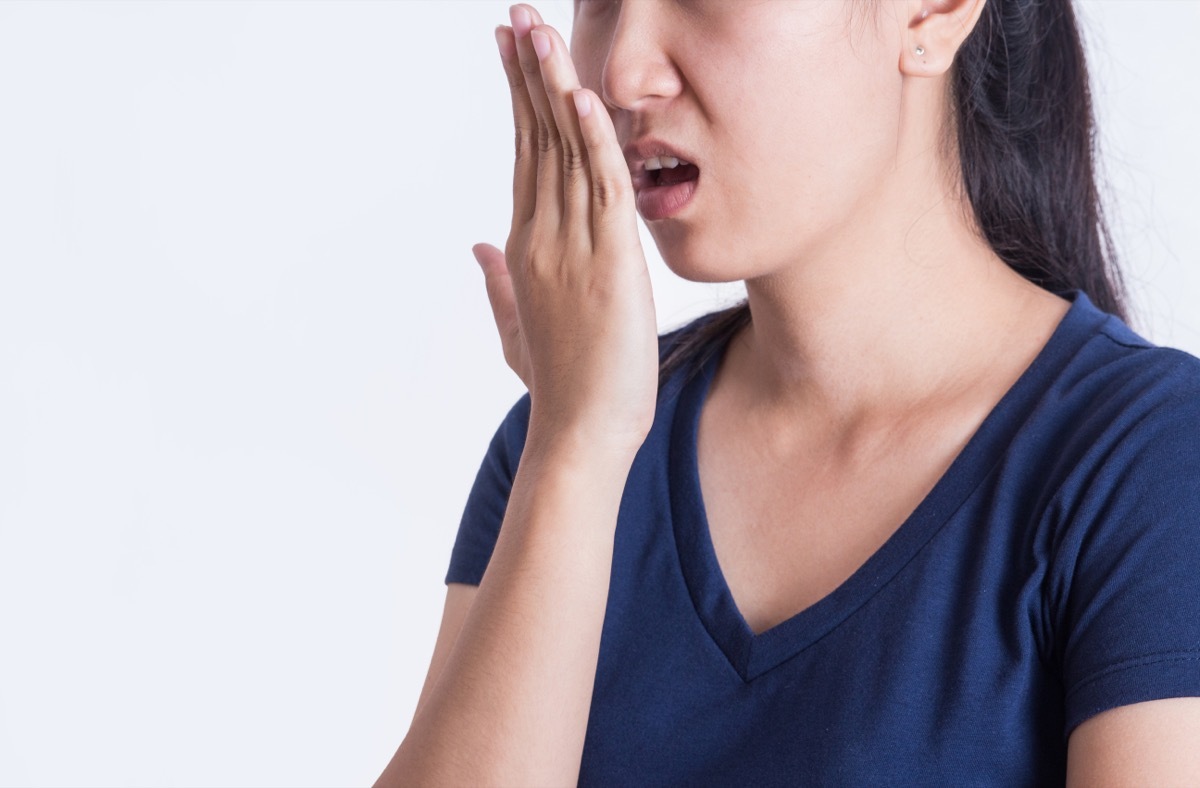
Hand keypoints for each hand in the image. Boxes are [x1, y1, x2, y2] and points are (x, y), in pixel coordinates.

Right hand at [473, 4, 658, 452]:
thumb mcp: (519, 328)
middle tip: (517, 16)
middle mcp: (541, 237)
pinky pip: (600, 187)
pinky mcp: (608, 263)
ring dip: (553, 87)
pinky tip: (583, 95)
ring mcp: (570, 248)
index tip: (513, 50)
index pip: (524, 155)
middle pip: (536, 139)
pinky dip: (593, 138)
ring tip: (539, 31)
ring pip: (563, 152)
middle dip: (526, 73)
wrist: (582, 434)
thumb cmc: (560, 385)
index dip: (520, 98)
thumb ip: (498, 283)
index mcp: (525, 246)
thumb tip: (476, 247)